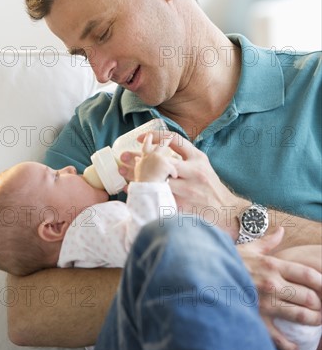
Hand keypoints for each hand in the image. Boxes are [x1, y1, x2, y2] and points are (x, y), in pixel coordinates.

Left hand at [121, 130, 239, 232]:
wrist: (226, 212)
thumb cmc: (211, 187)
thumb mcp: (203, 165)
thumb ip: (186, 156)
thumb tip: (162, 146)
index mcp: (198, 159)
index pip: (175, 140)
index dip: (156, 136)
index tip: (139, 137)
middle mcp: (194, 172)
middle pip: (161, 162)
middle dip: (140, 159)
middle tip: (123, 155)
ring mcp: (188, 190)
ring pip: (157, 180)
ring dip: (138, 176)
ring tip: (122, 172)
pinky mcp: (182, 206)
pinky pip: (158, 198)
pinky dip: (144, 193)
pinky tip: (131, 190)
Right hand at [238, 228, 321, 349]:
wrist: (206, 273)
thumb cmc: (228, 260)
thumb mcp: (249, 248)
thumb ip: (268, 241)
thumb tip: (280, 230)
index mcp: (272, 265)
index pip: (307, 274)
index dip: (321, 282)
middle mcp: (272, 284)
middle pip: (309, 296)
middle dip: (318, 303)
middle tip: (319, 306)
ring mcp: (266, 303)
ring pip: (300, 315)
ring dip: (312, 320)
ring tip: (314, 320)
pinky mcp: (257, 319)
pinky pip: (279, 337)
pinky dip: (290, 345)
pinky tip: (295, 346)